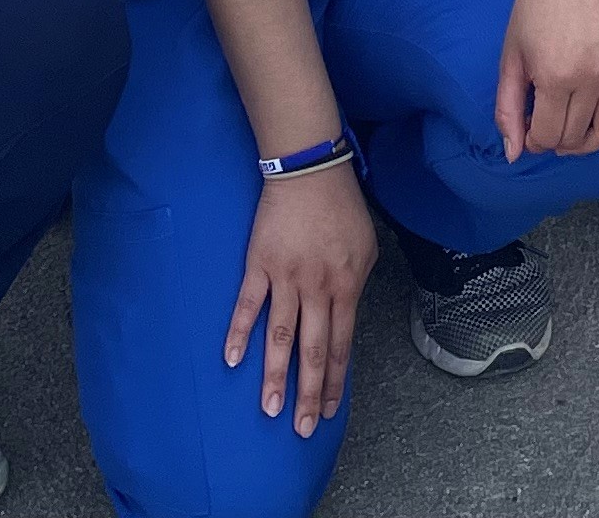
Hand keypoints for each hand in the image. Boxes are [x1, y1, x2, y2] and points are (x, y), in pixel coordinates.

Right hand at [228, 159, 373, 433]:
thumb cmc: (341, 208)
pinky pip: (247, 304)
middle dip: (308, 394)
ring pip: (281, 336)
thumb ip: (355, 286)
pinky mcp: (259, 265)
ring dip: (275, 376)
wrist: (309, 171)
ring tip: (270, 410)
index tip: (328, 411)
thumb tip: (345, 318)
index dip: (334, 382)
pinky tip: (233, 361)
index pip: (341, 347)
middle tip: (301, 428)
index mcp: (346, 287)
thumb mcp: (365, 249)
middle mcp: (318, 289)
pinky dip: (239, 333)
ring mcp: (286, 278)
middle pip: (313, 351)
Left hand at [497, 0, 598, 160]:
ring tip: (575, 135)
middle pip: (575, 137)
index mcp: (554, 76)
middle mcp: (591, 78)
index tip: (530, 129)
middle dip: (557, 142)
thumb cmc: (538, 4)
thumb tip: (514, 154)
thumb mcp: (511, 54)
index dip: (534, 140)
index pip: (547, 136)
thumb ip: (508, 107)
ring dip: (589, 144)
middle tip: (549, 127)